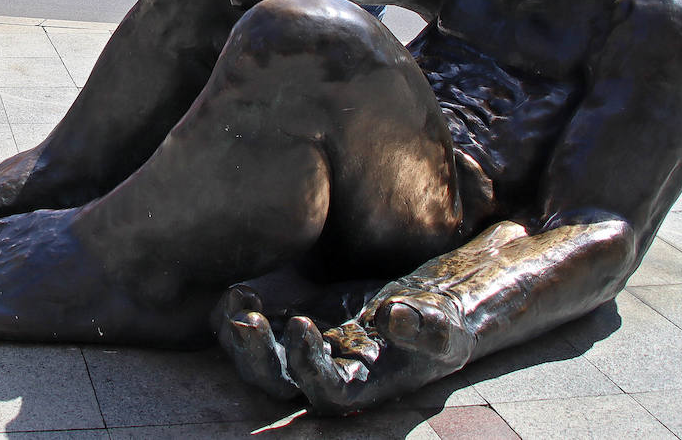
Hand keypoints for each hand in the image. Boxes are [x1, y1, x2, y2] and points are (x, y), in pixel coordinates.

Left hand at [220, 283, 473, 414]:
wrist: (421, 311)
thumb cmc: (437, 327)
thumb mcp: (444, 329)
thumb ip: (428, 329)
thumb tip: (397, 316)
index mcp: (362, 385)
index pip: (324, 391)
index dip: (307, 364)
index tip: (302, 322)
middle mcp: (327, 376)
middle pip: (279, 383)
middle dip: (258, 356)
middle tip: (247, 320)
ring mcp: (305, 353)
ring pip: (259, 361)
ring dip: (240, 337)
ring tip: (238, 299)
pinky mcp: (294, 327)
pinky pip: (257, 331)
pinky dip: (240, 315)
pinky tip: (239, 290)